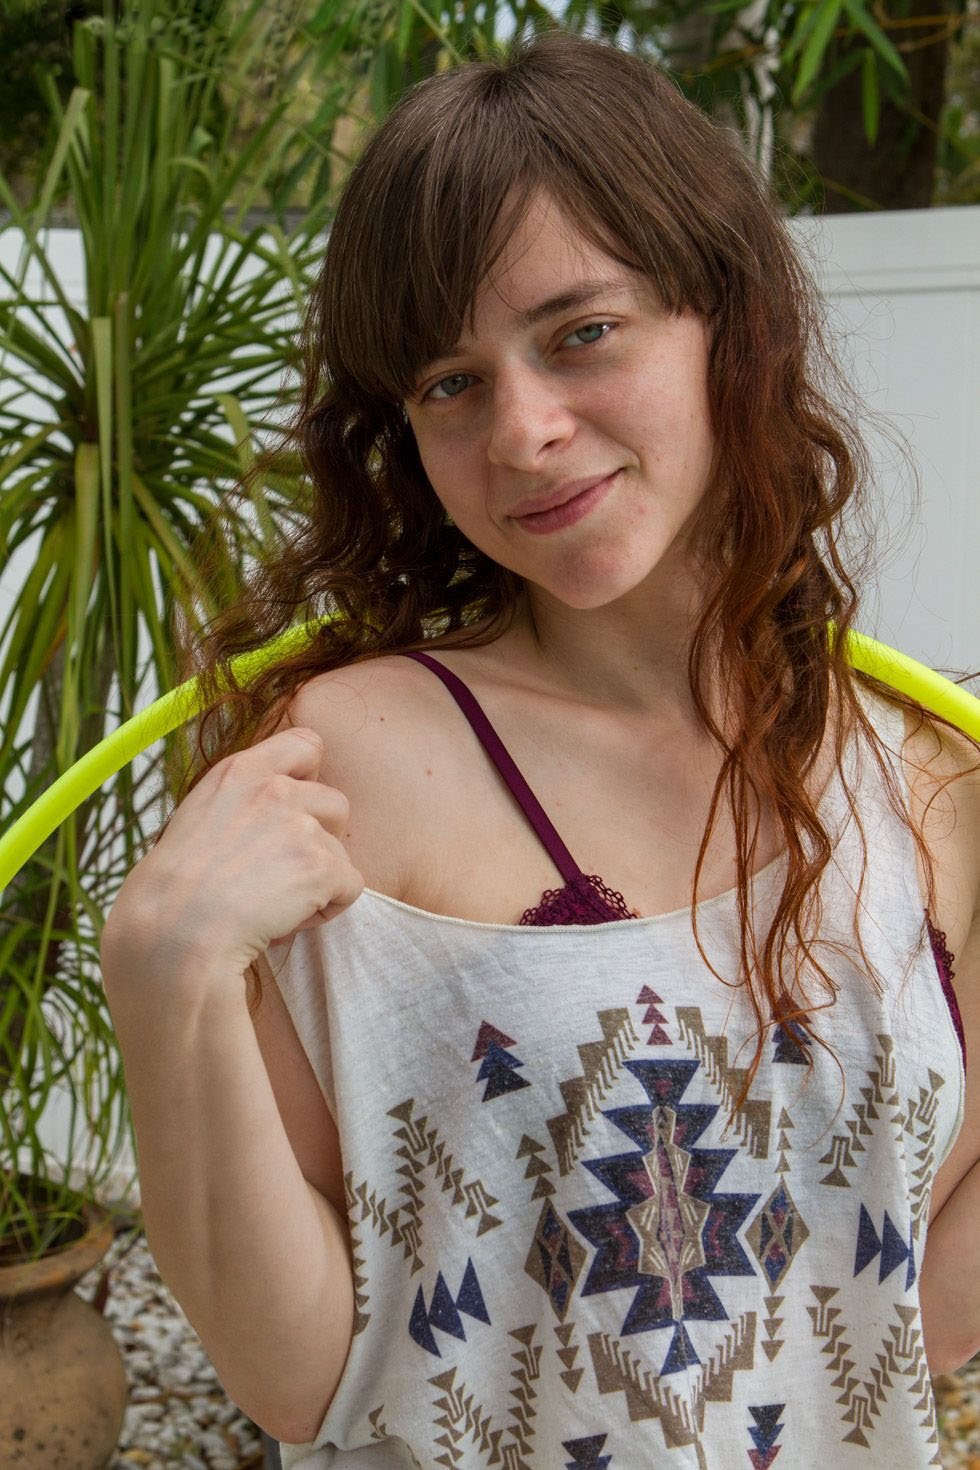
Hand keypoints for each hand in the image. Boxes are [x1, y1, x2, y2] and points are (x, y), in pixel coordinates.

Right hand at [102, 727, 363, 986]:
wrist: (172, 935)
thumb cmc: (172, 892)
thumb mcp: (198, 820)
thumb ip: (243, 804)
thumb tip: (279, 816)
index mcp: (240, 771)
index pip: (306, 744)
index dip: (310, 778)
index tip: (291, 813)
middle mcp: (274, 789)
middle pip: (336, 803)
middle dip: (320, 839)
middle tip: (279, 874)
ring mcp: (301, 826)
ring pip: (341, 852)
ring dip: (318, 879)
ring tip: (274, 904)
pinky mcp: (321, 866)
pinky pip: (350, 887)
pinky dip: (326, 910)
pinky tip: (284, 922)